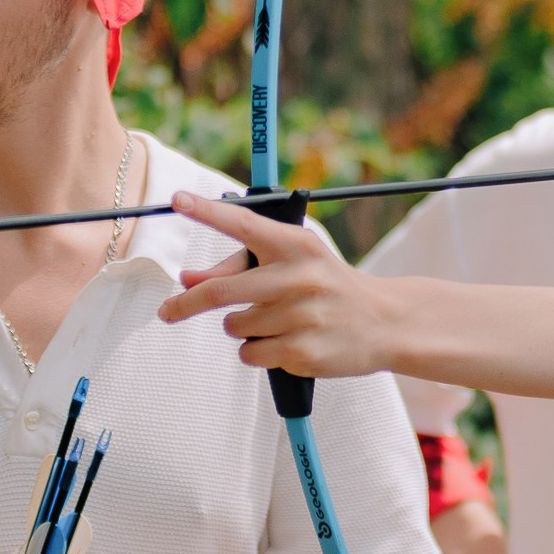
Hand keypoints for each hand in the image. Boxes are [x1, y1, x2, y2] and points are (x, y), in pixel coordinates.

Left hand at [158, 193, 386, 379]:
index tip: (177, 199)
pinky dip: (258, 353)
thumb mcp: (294, 265)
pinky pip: (251, 354)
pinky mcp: (303, 351)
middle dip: (187, 303)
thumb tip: (187, 281)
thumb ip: (241, 269)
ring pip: (234, 326)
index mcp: (297, 246)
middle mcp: (301, 277)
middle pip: (222, 291)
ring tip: (275, 323)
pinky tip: (287, 343)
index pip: (245, 225)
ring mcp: (303, 316)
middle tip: (168, 311)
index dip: (208, 212)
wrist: (386, 322)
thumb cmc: (327, 287)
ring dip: (241, 329)